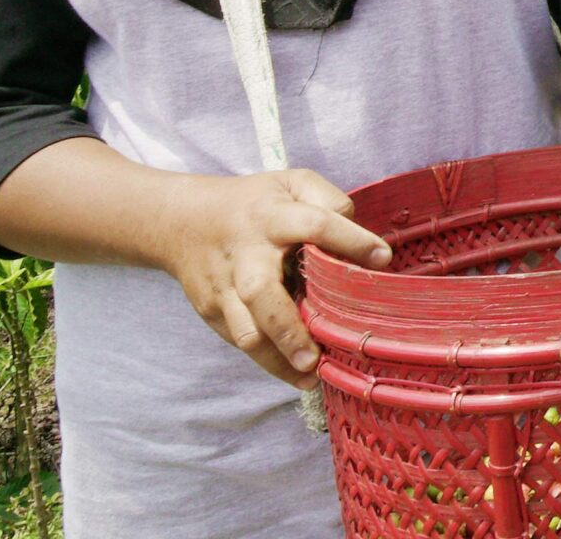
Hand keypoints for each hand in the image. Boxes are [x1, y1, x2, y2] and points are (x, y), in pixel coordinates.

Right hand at [154, 169, 390, 389]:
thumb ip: (329, 201)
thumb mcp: (291, 183)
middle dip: (289, 328)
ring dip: (279, 358)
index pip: (315, 225)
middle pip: (260, 293)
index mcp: (271, 216)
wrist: (179, 221)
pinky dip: (269, 362)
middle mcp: (245, 254)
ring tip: (312, 376)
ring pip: (246, 330)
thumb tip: (361, 236)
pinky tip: (296, 375)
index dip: (350, 240)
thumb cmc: (253, 203)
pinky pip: (240, 342)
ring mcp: (223, 287)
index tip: (382, 258)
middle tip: (316, 356)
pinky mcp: (213, 311)